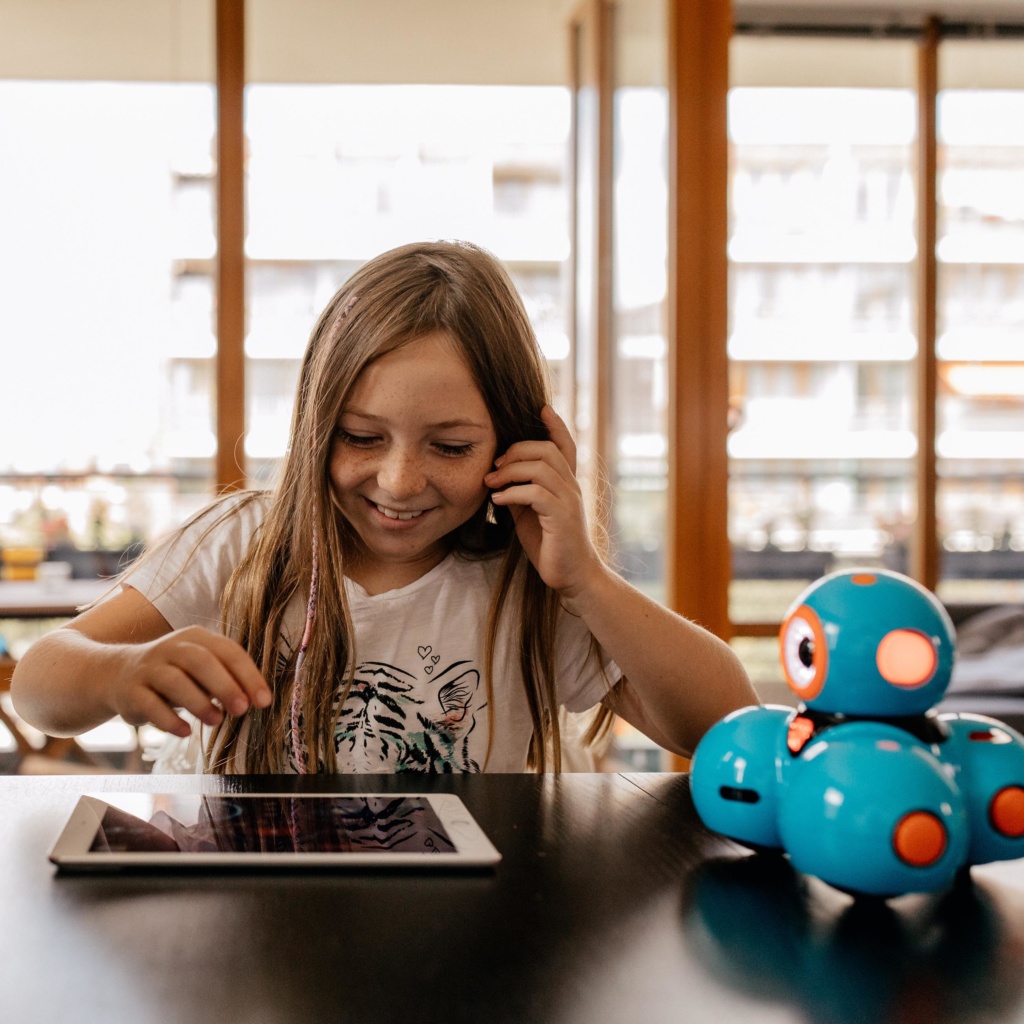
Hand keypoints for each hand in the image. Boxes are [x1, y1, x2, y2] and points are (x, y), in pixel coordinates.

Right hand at [110, 626, 271, 737]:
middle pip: (201, 662)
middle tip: (242, 710)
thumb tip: (254, 699)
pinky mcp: (131, 691)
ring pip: (175, 682)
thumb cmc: (174, 674)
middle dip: (225, 686)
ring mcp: (149, 668)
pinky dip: (170, 720)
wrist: (117, 675)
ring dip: (199, 703)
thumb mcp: (200, 669)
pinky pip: (150, 705)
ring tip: (216, 721)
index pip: (228, 651)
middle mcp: (171, 648)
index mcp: (196, 638)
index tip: (264, 701)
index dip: (248, 675)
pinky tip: (186, 731)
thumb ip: (225, 678)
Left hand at [484, 405, 599, 600]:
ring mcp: (569, 501)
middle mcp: (572, 487)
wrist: (572, 576)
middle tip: (493, 465)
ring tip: (491, 484)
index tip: (542, 407)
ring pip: (541, 467)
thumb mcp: (529, 513)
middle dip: (515, 451)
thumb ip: (519, 491)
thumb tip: (498, 476)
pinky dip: (512, 493)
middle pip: (547, 450)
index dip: (556, 425)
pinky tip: (498, 501)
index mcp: (566, 483)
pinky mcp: (562, 518)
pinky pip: (536, 493)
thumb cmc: (550, 544)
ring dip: (509, 471)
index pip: (566, 445)